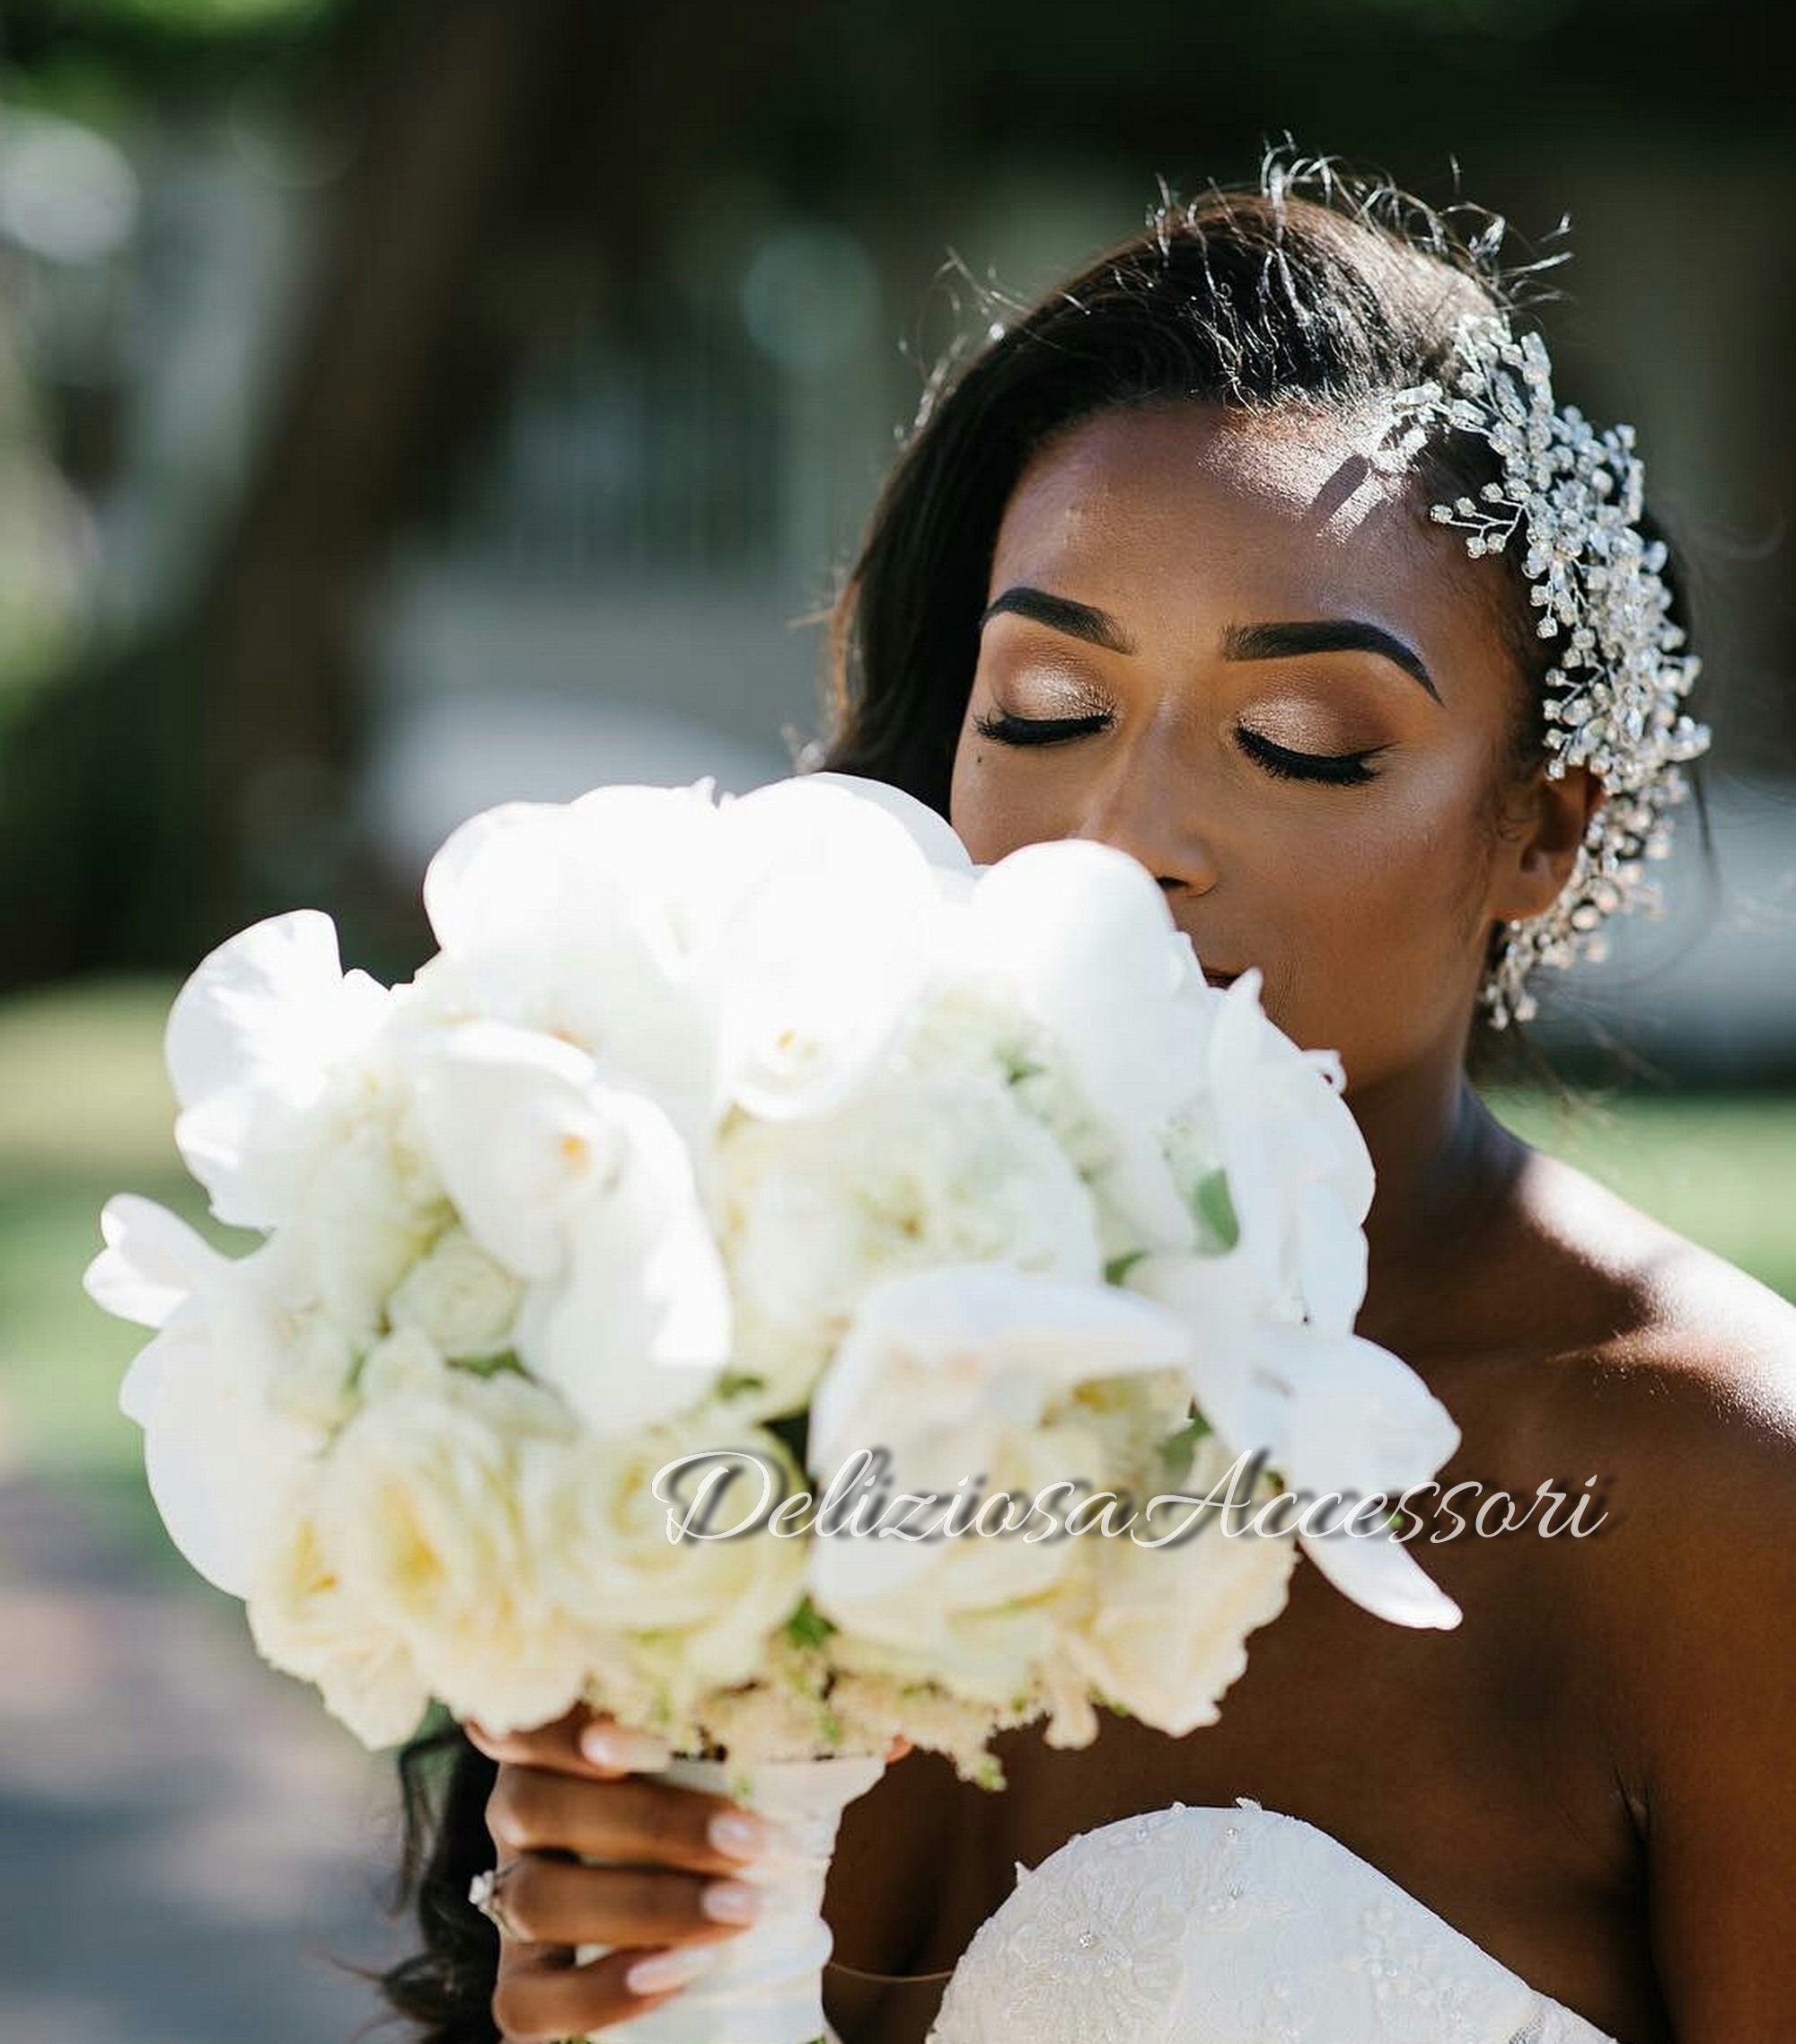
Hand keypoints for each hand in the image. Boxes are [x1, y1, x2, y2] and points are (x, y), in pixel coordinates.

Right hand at [464, 1702, 909, 2039]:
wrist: (705, 1901)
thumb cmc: (723, 1801)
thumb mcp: (752, 1752)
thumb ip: (806, 1729)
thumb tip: (893, 1731)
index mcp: (560, 1732)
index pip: (518, 1708)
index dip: (565, 1723)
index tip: (653, 1739)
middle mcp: (518, 1807)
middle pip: (538, 1806)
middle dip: (653, 1826)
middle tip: (752, 1841)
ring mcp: (514, 1893)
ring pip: (536, 1899)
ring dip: (645, 1906)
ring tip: (741, 1911)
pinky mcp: (523, 1980)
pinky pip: (528, 2000)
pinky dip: (598, 1993)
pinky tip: (675, 1976)